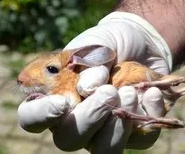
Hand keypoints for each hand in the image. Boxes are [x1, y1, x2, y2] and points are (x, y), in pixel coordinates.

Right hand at [17, 11, 172, 152]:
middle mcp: (76, 121)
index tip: (61, 101)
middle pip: (69, 140)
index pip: (32, 119)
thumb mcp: (93, 43)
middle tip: (109, 92)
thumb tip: (89, 86)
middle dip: (90, 118)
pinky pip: (142, 139)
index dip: (41, 116)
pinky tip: (152, 92)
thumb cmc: (107, 44)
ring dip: (117, 126)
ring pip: (104, 151)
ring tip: (130, 93)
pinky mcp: (136, 132)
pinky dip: (148, 114)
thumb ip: (87, 61)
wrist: (141, 41)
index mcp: (55, 99)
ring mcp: (105, 130)